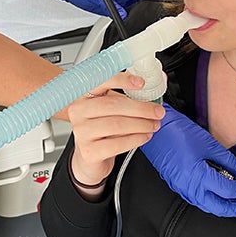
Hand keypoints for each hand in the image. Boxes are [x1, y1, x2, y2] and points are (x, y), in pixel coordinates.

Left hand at [56, 0, 173, 18]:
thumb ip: (112, 7)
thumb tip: (125, 15)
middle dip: (158, 2)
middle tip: (172, 10)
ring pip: (140, 3)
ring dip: (150, 8)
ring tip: (161, 16)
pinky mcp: (115, 3)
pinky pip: (131, 8)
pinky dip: (139, 12)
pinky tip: (143, 19)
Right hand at [67, 73, 163, 190]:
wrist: (90, 156)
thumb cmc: (101, 129)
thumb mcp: (110, 108)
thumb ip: (128, 95)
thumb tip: (155, 84)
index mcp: (84, 95)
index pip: (100, 82)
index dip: (121, 80)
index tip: (141, 83)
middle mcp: (78, 111)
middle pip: (112, 105)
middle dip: (140, 108)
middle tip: (157, 111)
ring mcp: (81, 132)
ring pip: (116, 124)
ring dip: (141, 124)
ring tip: (153, 124)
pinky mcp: (89, 151)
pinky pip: (117, 144)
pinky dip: (135, 139)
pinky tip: (145, 136)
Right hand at [140, 103, 235, 216]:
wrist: (153, 128)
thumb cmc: (175, 131)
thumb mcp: (208, 143)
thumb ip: (228, 160)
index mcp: (198, 176)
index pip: (231, 191)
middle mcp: (189, 187)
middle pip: (220, 207)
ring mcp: (182, 188)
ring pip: (209, 206)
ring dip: (227, 206)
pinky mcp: (178, 184)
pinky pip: (199, 199)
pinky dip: (213, 200)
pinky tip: (220, 193)